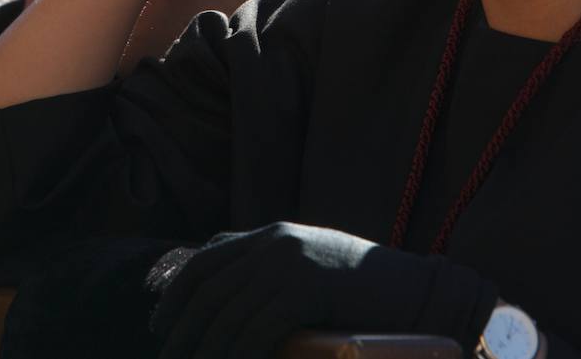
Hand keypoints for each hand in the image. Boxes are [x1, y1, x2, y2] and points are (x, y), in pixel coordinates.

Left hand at [150, 222, 497, 358]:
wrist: (419, 289)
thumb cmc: (366, 290)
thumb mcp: (311, 268)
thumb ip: (272, 272)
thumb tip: (230, 302)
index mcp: (271, 235)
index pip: (206, 260)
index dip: (176, 296)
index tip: (162, 327)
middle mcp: (274, 242)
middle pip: (209, 290)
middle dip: (184, 331)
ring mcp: (290, 262)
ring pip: (228, 315)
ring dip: (207, 351)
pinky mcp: (306, 288)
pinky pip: (257, 329)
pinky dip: (241, 355)